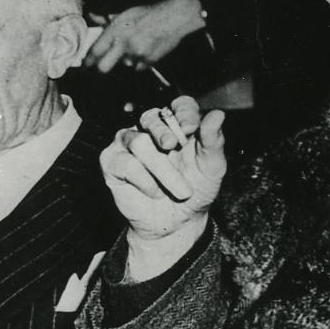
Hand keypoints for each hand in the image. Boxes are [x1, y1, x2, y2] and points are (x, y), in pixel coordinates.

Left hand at [84, 0, 205, 72]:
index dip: (88, 60)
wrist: (174, 17)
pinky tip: (147, 49)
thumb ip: (108, 18)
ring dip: (127, 60)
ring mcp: (137, 53)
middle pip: (104, 66)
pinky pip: (139, 66)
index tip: (85, 65)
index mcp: (116, 29)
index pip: (96, 50)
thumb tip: (93, 16)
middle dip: (101, 68)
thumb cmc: (151, 13)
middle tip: (102, 66)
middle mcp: (124, 43)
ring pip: (125, 65)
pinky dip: (141, 61)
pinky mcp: (149, 60)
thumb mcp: (127, 12)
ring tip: (137, 47)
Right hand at [101, 96, 226, 274]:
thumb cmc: (196, 190)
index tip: (191, 127)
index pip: (179, 105)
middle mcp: (151, 130)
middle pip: (152, 117)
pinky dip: (144, 181)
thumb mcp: (212, 168)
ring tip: (180, 191)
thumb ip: (214, 142)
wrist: (178, 223)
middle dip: (163, 131)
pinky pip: (125, 164)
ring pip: (139, 142)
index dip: (184, 112)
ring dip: (162, 169)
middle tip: (172, 145)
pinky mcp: (112, 162)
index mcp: (178, 125)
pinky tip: (155, 192)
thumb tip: (217, 115)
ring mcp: (129, 144)